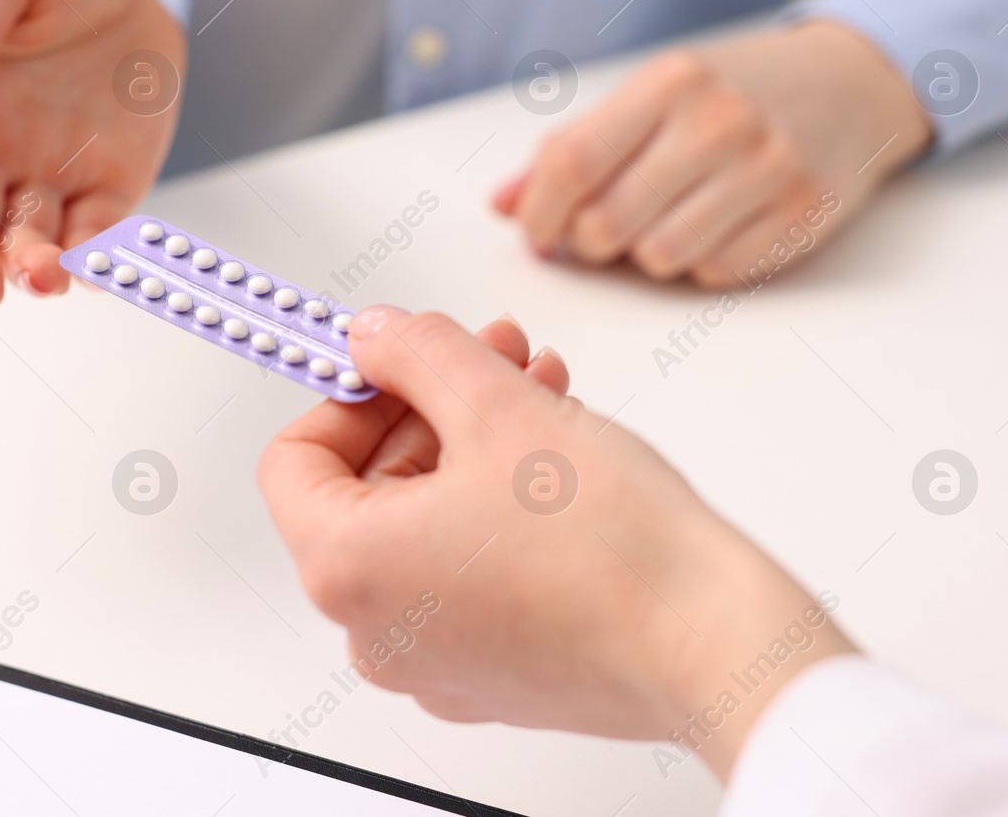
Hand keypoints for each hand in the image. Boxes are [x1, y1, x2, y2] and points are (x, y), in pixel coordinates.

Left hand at [257, 307, 855, 778]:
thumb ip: (417, 354)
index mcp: (348, 570)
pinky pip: (467, 571)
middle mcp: (377, 631)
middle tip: (492, 352)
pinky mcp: (493, 672)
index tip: (397, 358)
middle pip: (368, 488)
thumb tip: (374, 335)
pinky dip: (498, 506)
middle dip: (432, 404)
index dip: (348, 390)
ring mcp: (435, 661)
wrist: (714, 647)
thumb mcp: (499, 405)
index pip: (293, 460)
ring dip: (475, 441)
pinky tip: (558, 452)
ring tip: (540, 387)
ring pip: (426, 522)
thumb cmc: (613, 551)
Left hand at [493, 20, 930, 287]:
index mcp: (667, 82)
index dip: (539, 213)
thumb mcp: (653, 95)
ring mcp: (767, 168)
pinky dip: (699, 263)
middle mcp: (719, 121)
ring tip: (664, 221)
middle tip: (600, 231)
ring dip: (646, 255)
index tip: (535, 234)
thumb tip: (502, 205)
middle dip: (588, 243)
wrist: (853, 81)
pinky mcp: (804, 213)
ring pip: (658, 258)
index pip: (571, 163)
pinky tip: (713, 227)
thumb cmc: (732, 91)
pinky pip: (715, 272)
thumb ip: (574, 148)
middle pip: (607, 223)